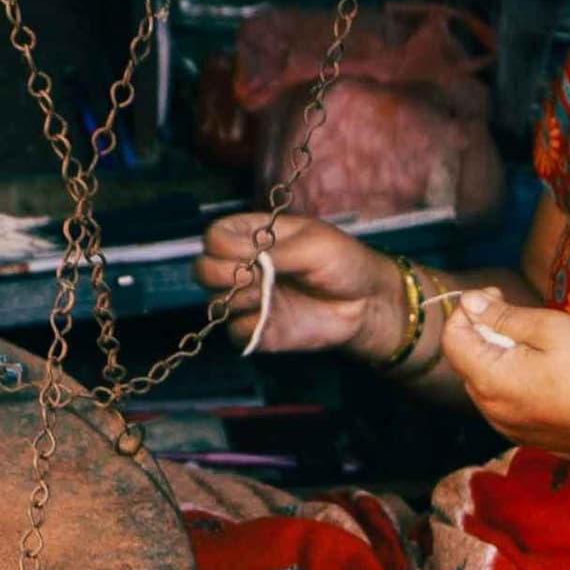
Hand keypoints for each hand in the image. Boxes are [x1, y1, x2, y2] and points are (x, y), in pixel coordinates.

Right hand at [192, 211, 400, 359]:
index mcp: (255, 236)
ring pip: (215, 301)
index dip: (223, 245)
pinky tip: (272, 319)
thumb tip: (240, 257)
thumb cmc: (345, 263)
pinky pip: (234, 333)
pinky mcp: (259, 330)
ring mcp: (250, 300)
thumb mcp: (315, 246)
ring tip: (271, 295)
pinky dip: (249, 327)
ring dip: (240, 299)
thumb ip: (275, 251)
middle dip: (221, 274)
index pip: (214, 236)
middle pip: (202, 269)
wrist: (367, 304)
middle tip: (256, 277)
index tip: (253, 252)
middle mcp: (245, 266)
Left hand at [436, 289, 569, 460]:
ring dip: (496, 355)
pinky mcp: (521, 434)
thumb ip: (503, 316)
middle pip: (465, 359)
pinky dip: (509, 379)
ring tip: (534, 345)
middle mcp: (488, 407)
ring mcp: (504, 425)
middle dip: (482, 331)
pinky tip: (541, 371)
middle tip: (519, 315)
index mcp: (490, 379)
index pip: (452, 338)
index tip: (497, 296)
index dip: (467, 310)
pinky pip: (500, 400)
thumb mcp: (550, 328)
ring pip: (482, 380)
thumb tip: (468, 303)